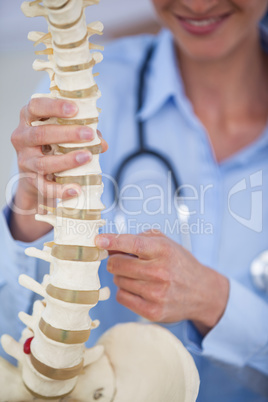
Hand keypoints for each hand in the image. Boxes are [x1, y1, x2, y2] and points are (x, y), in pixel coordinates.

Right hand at [10, 97, 107, 240]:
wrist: (36, 175)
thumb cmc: (52, 145)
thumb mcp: (63, 133)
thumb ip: (82, 132)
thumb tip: (101, 142)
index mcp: (29, 118)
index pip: (36, 107)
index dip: (54, 107)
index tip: (74, 109)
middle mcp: (22, 138)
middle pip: (41, 134)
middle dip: (67, 134)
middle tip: (89, 134)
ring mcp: (25, 161)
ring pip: (43, 162)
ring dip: (67, 160)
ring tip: (87, 157)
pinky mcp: (31, 181)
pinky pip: (45, 187)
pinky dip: (61, 189)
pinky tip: (76, 188)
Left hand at [95, 230, 228, 334]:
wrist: (201, 292)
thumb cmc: (178, 263)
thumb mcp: (165, 243)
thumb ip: (137, 238)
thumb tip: (108, 244)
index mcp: (163, 250)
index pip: (132, 243)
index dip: (112, 241)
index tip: (98, 240)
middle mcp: (160, 271)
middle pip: (117, 264)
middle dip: (115, 260)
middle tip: (124, 261)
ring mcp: (156, 293)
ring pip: (118, 280)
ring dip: (122, 276)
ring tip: (137, 275)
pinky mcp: (152, 311)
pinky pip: (121, 296)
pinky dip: (125, 290)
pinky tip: (137, 288)